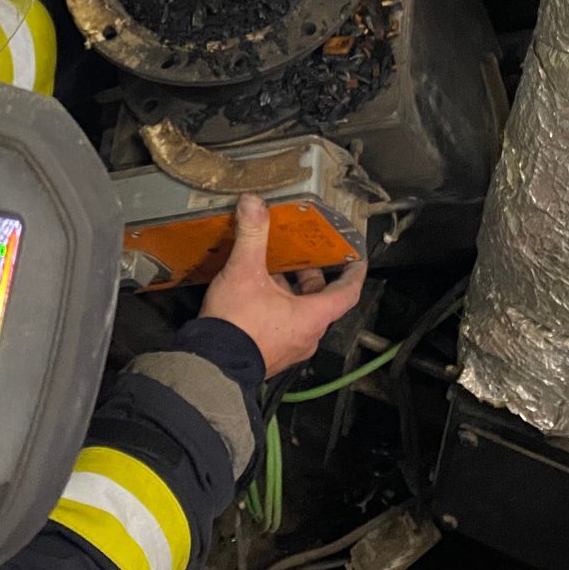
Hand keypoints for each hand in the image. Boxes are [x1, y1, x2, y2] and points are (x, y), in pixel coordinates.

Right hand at [200, 193, 367, 376]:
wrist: (212, 365)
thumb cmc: (236, 326)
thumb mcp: (244, 272)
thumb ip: (252, 236)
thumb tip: (254, 204)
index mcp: (312, 317)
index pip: (347, 293)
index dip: (354, 273)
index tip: (357, 260)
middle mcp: (307, 335)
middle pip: (320, 301)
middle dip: (311, 277)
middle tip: (301, 256)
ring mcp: (290, 347)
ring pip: (300, 314)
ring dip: (290, 293)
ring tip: (270, 272)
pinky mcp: (271, 353)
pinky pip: (283, 326)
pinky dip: (276, 308)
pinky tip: (254, 294)